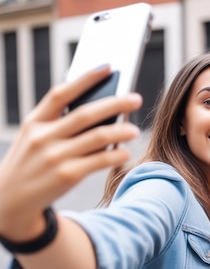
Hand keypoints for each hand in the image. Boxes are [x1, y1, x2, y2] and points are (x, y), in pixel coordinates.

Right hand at [0, 66, 141, 236]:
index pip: (61, 93)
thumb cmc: (31, 163)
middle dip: (115, 104)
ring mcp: (55, 157)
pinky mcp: (67, 175)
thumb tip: (101, 108)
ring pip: (97, 137)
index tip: (108, 67)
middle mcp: (44, 137)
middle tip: (136, 98)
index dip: (86, 79)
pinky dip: (116, 155)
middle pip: (85, 114)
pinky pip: (99, 161)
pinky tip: (126, 152)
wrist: (9, 201)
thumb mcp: (35, 138)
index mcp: (35, 122)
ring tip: (135, 130)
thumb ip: (59, 123)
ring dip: (120, 131)